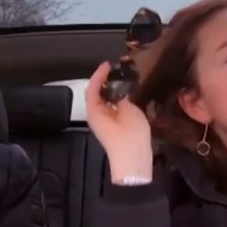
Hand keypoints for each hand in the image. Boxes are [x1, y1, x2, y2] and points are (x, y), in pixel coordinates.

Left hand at [85, 61, 153, 181]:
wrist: (134, 162)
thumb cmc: (129, 135)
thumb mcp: (128, 110)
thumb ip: (123, 97)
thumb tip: (121, 90)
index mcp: (95, 111)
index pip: (93, 88)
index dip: (99, 75)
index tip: (108, 64)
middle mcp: (96, 116)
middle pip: (97, 94)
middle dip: (105, 81)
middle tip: (117, 69)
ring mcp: (104, 123)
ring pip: (105, 102)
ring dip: (112, 90)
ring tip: (124, 79)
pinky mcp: (113, 128)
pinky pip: (112, 109)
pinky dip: (117, 99)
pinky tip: (128, 95)